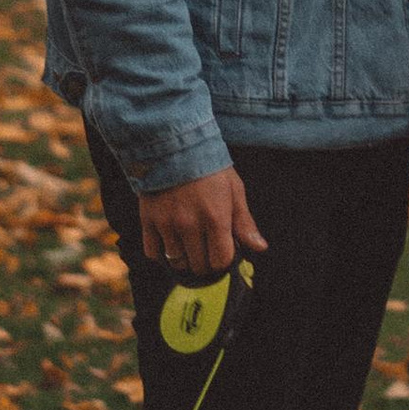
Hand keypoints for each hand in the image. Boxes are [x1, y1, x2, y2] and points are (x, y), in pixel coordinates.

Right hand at [138, 164, 268, 283]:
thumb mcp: (234, 189)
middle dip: (206, 262)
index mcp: (216, 217)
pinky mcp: (148, 220)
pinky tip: (170, 242)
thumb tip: (260, 248)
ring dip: (185, 259)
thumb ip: (244, 222)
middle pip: (199, 265)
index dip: (224, 259)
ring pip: (177, 262)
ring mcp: (167, 224)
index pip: (221, 260)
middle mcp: (190, 224)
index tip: (223, 250)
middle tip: (206, 249)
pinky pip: (153, 252)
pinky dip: (161, 253)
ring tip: (189, 246)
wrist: (174, 143)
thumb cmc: (209, 167)